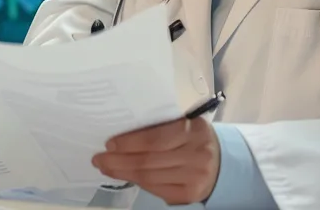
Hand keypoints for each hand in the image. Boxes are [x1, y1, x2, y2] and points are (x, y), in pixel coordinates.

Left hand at [91, 118, 219, 205]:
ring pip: (149, 177)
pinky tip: (126, 176)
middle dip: (118, 161)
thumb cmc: (194, 139)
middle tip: (99, 159)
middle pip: (148, 161)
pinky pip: (156, 189)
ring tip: (106, 168)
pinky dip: (138, 182)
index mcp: (193, 130)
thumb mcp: (184, 125)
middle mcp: (196, 154)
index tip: (109, 143)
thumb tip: (122, 137)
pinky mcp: (189, 195)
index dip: (129, 143)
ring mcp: (194, 177)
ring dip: (123, 173)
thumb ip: (160, 128)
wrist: (221, 162)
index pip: (155, 139)